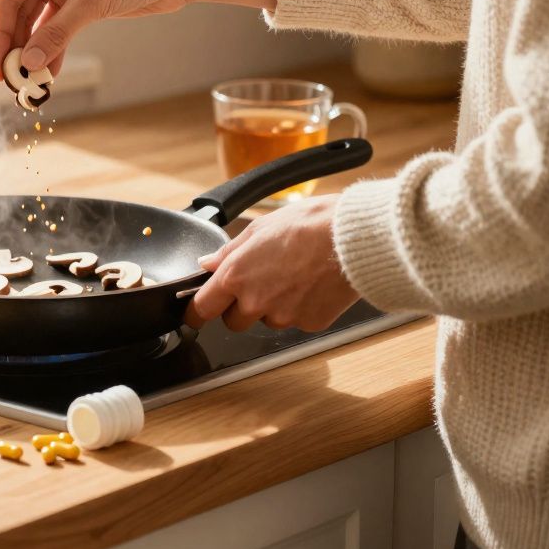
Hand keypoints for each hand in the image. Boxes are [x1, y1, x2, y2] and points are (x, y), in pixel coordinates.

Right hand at [0, 0, 277, 79]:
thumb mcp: (92, 1)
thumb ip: (57, 33)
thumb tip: (28, 63)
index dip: (0, 33)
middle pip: (18, 12)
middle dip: (15, 47)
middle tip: (12, 80)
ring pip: (36, 24)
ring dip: (33, 53)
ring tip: (30, 82)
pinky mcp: (78, 1)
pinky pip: (55, 29)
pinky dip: (52, 50)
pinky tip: (49, 74)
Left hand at [182, 195, 359, 332]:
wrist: (354, 238)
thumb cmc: (308, 225)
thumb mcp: (259, 228)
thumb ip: (228, 252)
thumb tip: (207, 263)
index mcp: (236, 276)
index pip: (202, 309)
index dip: (196, 312)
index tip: (195, 313)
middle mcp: (255, 302)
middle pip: (234, 321)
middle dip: (241, 306)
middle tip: (262, 281)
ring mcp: (284, 316)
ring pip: (268, 320)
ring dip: (274, 306)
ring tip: (295, 275)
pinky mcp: (310, 323)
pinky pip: (297, 321)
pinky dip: (301, 308)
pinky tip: (313, 284)